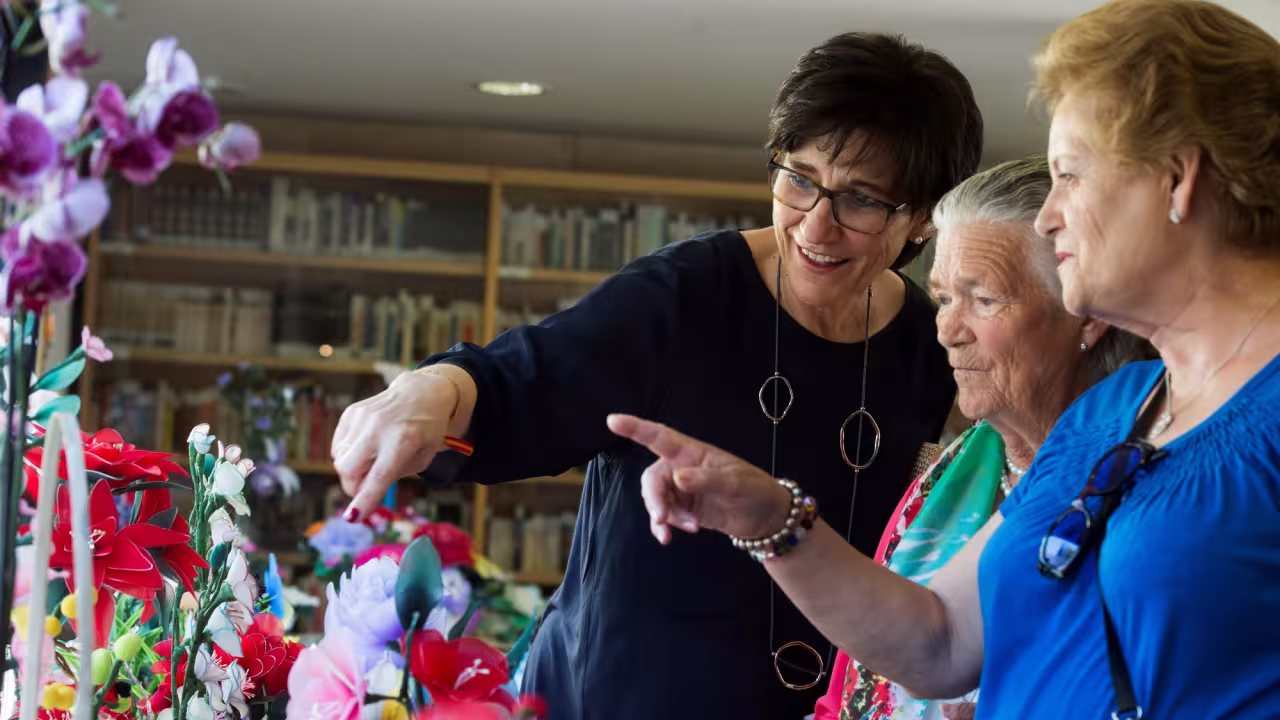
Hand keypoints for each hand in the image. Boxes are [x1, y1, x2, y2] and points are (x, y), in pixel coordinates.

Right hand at [332, 370, 457, 520]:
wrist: (421, 393)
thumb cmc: (426, 430)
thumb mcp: (423, 457)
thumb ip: (395, 475)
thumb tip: (364, 492)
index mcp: (403, 440)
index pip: (378, 476)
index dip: (364, 500)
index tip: (353, 518)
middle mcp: (379, 427)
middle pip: (349, 470)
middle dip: (353, 488)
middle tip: (366, 489)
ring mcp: (362, 417)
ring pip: (339, 459)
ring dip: (351, 471)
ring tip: (371, 462)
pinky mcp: (351, 413)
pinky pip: (338, 445)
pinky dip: (347, 454)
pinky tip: (365, 449)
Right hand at [606, 413, 791, 543]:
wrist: (765, 517)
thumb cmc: (755, 490)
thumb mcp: (736, 484)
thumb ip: (706, 480)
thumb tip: (677, 478)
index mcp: (693, 453)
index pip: (660, 437)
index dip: (636, 428)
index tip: (613, 421)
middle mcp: (682, 468)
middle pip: (653, 478)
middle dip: (654, 498)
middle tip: (663, 519)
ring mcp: (681, 490)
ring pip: (655, 498)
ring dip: (662, 515)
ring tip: (684, 528)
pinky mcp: (683, 509)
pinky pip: (662, 516)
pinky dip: (664, 526)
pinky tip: (672, 537)